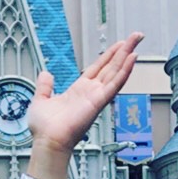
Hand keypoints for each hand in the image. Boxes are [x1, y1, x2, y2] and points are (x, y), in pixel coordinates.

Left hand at [26, 34, 142, 153]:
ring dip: (127, 55)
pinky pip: (115, 84)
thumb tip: (45, 74)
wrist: (47, 141)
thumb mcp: (41, 100)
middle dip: (123, 50)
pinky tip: (132, 59)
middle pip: (111, 67)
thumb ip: (45, 86)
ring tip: (137, 41)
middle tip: (135, 37)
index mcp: (78, 91)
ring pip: (116, 71)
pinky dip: (124, 71)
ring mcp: (96, 97)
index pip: (98, 68)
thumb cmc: (45, 129)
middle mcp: (90, 93)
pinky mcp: (98, 102)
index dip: (109, 55)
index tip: (119, 45)